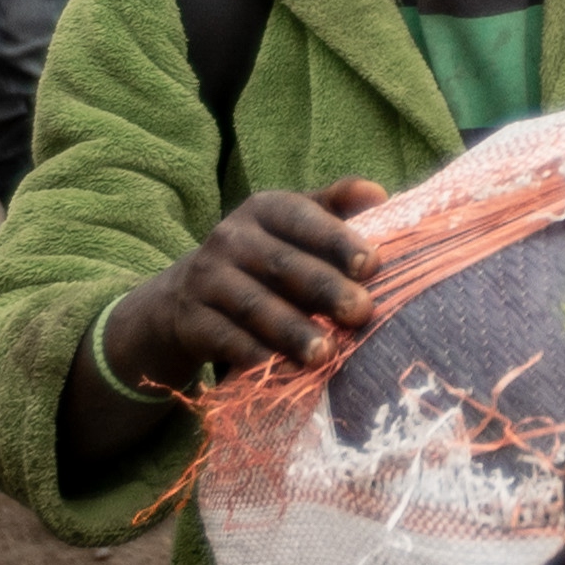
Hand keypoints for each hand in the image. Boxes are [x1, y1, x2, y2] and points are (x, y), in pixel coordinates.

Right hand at [107, 185, 386, 391]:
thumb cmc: (266, 259)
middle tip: (361, 312)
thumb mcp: (296, 227)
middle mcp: (231, 238)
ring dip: (291, 330)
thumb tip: (378, 194)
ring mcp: (207, 279)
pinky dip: (253, 355)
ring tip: (325, 353)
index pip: (301, 217)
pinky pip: (225, 338)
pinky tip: (279, 370)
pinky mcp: (192, 320)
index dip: (336, 240)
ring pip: (253, 305)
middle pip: (281, 264)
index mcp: (264, 209)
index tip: (371, 264)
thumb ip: (336, 208)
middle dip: (324, 289)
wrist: (186, 298)